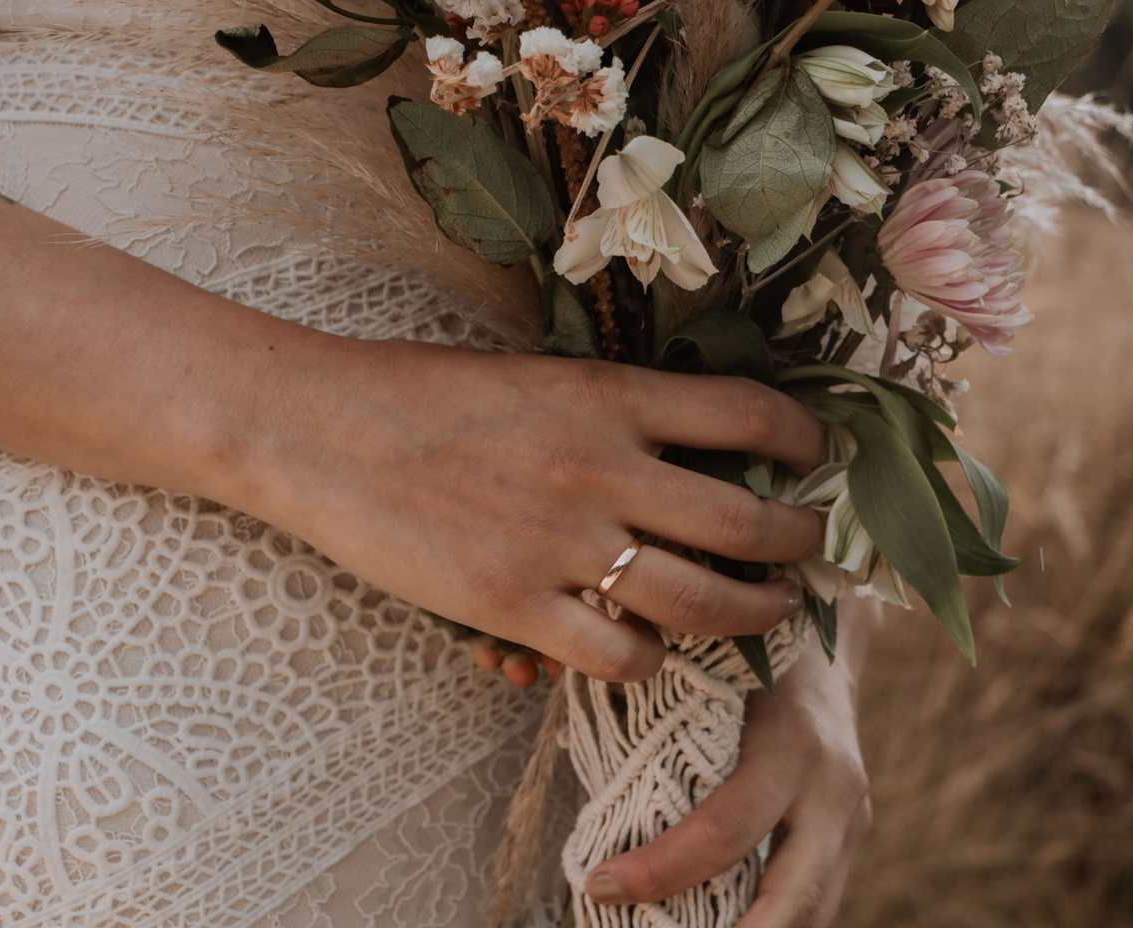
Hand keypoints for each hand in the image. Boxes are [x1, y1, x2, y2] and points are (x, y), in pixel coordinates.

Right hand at [0, 130, 824, 685]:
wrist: (319, 430)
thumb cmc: (418, 394)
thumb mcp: (531, 376)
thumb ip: (610, 411)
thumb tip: (682, 443)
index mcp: (609, 396)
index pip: (750, 413)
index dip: (804, 440)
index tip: (813, 458)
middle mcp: (604, 468)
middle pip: (750, 520)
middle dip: (799, 543)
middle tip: (806, 553)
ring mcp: (564, 544)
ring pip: (707, 600)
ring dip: (755, 611)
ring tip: (767, 610)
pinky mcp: (518, 607)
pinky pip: (625, 656)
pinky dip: (653, 660)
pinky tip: (651, 650)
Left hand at [580, 595, 881, 926]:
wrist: (827, 645)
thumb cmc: (747, 652)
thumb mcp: (712, 664)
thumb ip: (662, 708)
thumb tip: (571, 733)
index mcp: (789, 742)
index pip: (723, 829)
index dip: (660, 871)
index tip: (599, 886)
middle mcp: (833, 788)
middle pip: (788, 895)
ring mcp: (852, 818)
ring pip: (814, 911)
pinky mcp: (852, 836)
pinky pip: (815, 898)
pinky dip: (770, 924)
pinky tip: (720, 926)